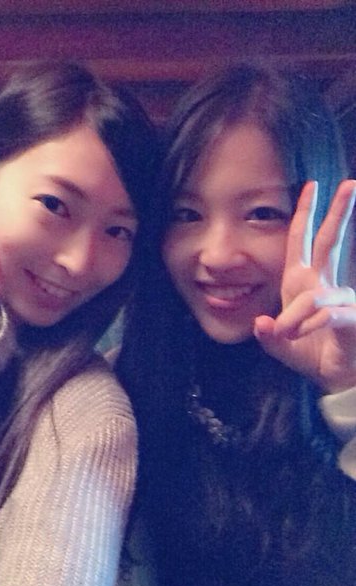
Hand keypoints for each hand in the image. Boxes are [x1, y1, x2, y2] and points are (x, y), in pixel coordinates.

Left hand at [254, 179, 355, 393]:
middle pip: (329, 241)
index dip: (305, 214)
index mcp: (301, 283)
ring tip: (288, 334)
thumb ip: (268, 337)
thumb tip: (262, 324)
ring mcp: (340, 298)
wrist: (336, 378)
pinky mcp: (351, 316)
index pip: (302, 241)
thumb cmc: (311, 356)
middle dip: (338, 212)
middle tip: (351, 184)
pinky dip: (310, 327)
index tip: (312, 185)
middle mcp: (323, 284)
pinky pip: (326, 315)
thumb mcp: (281, 346)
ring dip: (296, 317)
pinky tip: (303, 335)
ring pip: (314, 296)